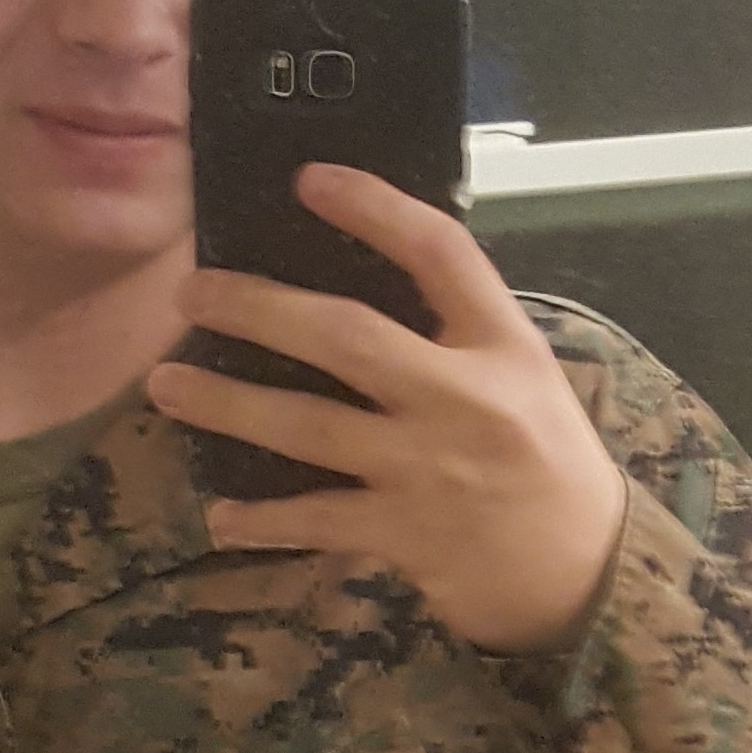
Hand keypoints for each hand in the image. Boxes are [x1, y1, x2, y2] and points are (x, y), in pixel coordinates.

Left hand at [149, 167, 628, 655]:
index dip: (373, 209)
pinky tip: (218, 515)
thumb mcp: (525, 376)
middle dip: (258, 309)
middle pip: (346, 337)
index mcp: (502, 345)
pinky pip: (315, 519)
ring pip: (308, 427)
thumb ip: (457, 333)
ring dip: (228, 404)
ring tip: (165, 384)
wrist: (586, 573)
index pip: (439, 254)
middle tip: (191, 293)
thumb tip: (361, 277)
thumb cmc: (548, 462)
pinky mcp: (403, 533)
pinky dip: (262, 521)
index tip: (309, 179)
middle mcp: (464, 398)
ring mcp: (427, 469)